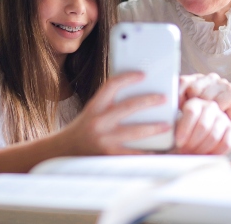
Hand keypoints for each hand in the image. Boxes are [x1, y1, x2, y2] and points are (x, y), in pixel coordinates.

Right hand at [57, 72, 171, 155]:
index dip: (128, 78)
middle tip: (164, 98)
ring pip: (134, 131)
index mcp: (94, 107)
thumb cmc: (82, 130)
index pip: (111, 85)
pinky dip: (146, 152)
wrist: (63, 152)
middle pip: (128, 107)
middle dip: (149, 101)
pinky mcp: (109, 155)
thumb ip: (109, 105)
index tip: (143, 75)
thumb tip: (135, 96)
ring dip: (153, 128)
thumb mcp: (91, 112)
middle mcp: (98, 121)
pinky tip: (158, 150)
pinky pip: (133, 153)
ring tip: (166, 125)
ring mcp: (104, 139)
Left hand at [173, 97, 230, 154]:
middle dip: (192, 142)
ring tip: (193, 154)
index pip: (191, 112)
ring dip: (202, 149)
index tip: (179, 142)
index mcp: (194, 103)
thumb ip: (171, 127)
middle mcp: (210, 107)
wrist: (197, 137)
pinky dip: (215, 152)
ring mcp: (222, 117)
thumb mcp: (174, 127)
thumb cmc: (182, 133)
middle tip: (185, 151)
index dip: (184, 129)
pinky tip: (206, 155)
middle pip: (203, 125)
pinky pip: (226, 143)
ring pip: (214, 135)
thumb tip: (165, 131)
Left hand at [179, 73, 230, 143]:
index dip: (177, 95)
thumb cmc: (213, 119)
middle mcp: (210, 78)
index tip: (177, 109)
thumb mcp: (195, 110)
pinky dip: (217, 114)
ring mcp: (222, 84)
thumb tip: (165, 105)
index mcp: (198, 80)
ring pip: (205, 97)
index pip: (182, 81)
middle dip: (192, 105)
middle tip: (195, 118)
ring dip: (205, 112)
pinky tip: (219, 117)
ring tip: (208, 119)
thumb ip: (182, 104)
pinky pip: (218, 103)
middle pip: (193, 89)